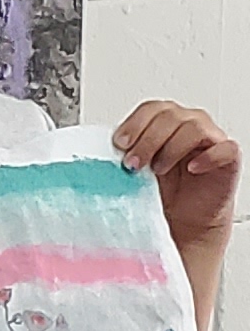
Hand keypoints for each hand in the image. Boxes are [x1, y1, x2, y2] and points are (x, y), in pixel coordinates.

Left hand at [114, 102, 240, 249]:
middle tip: (133, 163)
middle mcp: (189, 125)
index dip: (135, 123)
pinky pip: (224, 148)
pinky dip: (207, 157)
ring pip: (193, 127)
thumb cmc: (163, 192)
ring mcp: (211, 140)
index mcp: (166, 123)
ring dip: (171, 148)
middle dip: (147, 139)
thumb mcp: (139, 169)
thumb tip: (102, 150)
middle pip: (170, 115)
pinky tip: (191, 169)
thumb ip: (128, 153)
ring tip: (159, 169)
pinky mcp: (229, 157)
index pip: (152, 108)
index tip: (120, 144)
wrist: (184, 222)